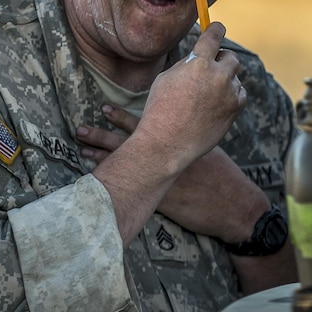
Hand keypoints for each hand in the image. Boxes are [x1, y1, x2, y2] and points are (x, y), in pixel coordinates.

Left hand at [79, 104, 268, 244]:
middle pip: (127, 145)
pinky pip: (132, 190)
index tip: (104, 108)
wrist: (232, 204)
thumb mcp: (209, 146)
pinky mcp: (160, 200)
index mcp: (176, 142)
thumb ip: (193, 132)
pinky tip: (96, 185)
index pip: (144, 126)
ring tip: (82, 151)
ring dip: (103, 158)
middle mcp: (165, 159)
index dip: (121, 118)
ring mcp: (161, 180)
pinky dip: (114, 185)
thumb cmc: (222, 175)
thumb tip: (181, 118)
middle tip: (79, 129)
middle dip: (103, 137)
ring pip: (126, 167)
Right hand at [132, 22, 247, 171]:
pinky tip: (216, 102)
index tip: (217, 27)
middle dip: (221, 59)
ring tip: (206, 93)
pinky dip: (231, 95)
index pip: (213, 36)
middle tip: (212, 65)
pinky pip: (239, 95)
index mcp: (199, 63)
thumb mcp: (166, 78)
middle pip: (230, 57)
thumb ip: (187, 64)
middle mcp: (218, 76)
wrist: (167, 143)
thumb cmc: (160, 109)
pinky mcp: (234, 110)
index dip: (216, 29)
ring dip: (224, 80)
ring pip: (235, 78)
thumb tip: (200, 57)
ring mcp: (229, 94)